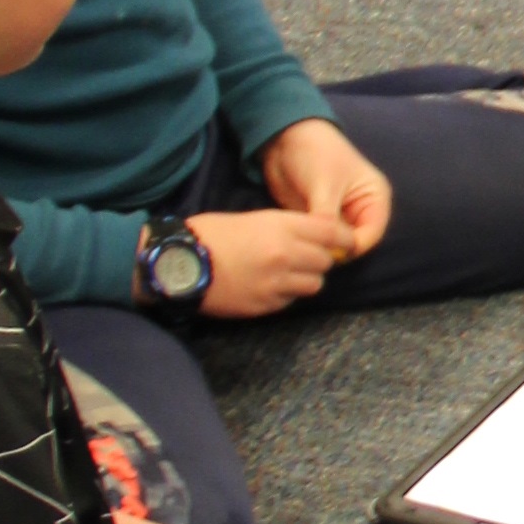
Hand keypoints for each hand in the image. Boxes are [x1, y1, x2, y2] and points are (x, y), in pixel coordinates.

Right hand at [194, 206, 351, 317]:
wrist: (178, 263)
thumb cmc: (211, 233)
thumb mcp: (254, 218)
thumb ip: (287, 227)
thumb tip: (314, 237)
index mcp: (283, 227)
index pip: (334, 234)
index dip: (344, 239)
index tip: (345, 242)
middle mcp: (286, 255)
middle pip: (327, 262)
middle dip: (321, 260)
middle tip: (308, 258)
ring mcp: (276, 283)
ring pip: (314, 285)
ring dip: (307, 280)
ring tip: (289, 274)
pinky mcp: (265, 305)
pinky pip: (290, 301)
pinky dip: (286, 295)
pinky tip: (269, 286)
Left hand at [262, 118, 392, 255]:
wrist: (284, 138)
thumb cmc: (315, 152)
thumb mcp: (324, 185)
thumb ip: (328, 218)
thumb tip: (328, 250)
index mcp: (374, 199)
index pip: (370, 236)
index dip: (351, 248)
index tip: (327, 252)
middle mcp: (360, 212)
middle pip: (353, 245)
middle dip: (334, 251)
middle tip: (311, 249)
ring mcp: (339, 217)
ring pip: (334, 245)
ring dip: (319, 247)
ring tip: (301, 242)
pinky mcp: (319, 221)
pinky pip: (317, 240)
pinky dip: (308, 243)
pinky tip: (295, 238)